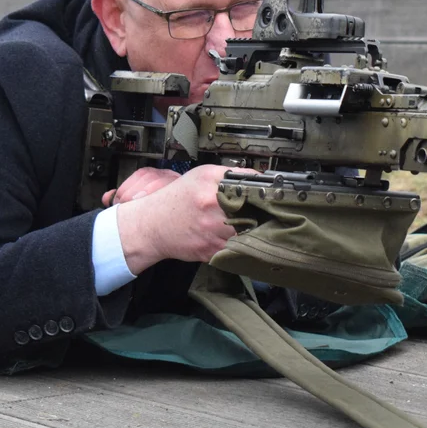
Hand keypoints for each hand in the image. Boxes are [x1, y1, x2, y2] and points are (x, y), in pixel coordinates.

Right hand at [115, 165, 254, 274]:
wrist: (153, 225)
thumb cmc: (178, 198)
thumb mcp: (203, 175)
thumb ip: (232, 174)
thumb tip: (260, 178)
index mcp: (213, 190)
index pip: (252, 193)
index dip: (265, 197)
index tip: (273, 199)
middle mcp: (213, 213)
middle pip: (253, 216)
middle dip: (260, 216)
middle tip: (265, 214)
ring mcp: (212, 235)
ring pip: (245, 236)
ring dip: (250, 233)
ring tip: (247, 226)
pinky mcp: (210, 252)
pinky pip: (233, 250)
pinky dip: (236, 245)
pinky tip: (231, 238)